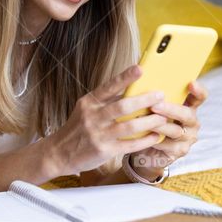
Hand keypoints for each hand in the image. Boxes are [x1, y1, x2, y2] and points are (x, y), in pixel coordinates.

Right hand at [43, 65, 167, 176]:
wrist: (59, 153)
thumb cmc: (77, 128)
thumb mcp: (85, 110)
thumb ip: (105, 101)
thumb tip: (130, 90)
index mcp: (89, 102)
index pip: (109, 86)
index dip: (125, 77)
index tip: (140, 68)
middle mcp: (93, 117)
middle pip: (123, 106)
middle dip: (145, 100)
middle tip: (160, 95)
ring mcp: (98, 134)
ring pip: (130, 126)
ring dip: (149, 121)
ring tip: (163, 118)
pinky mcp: (104, 150)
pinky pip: (130, 144)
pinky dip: (145, 140)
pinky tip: (155, 136)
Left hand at [129, 80, 207, 179]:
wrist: (146, 148)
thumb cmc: (149, 122)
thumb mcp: (153, 108)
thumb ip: (154, 97)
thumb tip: (140, 78)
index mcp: (188, 107)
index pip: (199, 97)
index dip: (198, 91)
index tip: (191, 83)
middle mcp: (191, 122)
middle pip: (187, 114)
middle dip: (170, 110)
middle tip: (154, 106)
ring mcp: (187, 138)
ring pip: (175, 131)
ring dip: (158, 126)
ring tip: (142, 121)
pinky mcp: (179, 151)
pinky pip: (167, 145)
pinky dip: (154, 140)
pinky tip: (143, 136)